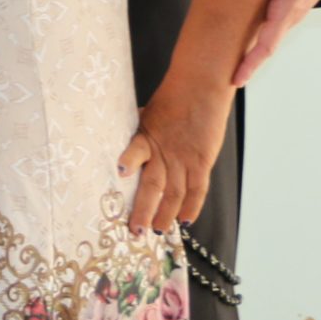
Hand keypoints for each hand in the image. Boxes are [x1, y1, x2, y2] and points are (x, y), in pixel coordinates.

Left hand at [120, 83, 231, 231]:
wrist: (201, 87)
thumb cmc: (171, 98)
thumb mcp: (146, 113)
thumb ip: (138, 133)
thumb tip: (120, 143)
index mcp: (145, 136)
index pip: (133, 156)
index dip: (128, 164)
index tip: (118, 176)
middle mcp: (163, 151)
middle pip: (152, 185)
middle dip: (143, 210)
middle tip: (135, 231)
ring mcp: (184, 158)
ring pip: (174, 193)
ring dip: (166, 215)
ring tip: (158, 232)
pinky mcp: (202, 161)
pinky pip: (197, 189)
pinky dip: (192, 206)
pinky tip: (185, 220)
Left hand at [223, 0, 320, 84]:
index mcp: (288, 5)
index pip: (268, 42)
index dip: (251, 62)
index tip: (237, 79)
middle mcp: (292, 13)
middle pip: (268, 44)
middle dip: (251, 63)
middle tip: (230, 80)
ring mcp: (293, 10)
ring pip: (271, 35)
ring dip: (255, 51)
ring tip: (235, 64)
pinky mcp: (291, 3)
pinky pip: (274, 24)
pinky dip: (262, 36)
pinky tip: (248, 37)